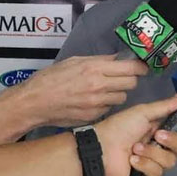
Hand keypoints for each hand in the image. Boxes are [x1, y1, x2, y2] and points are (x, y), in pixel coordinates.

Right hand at [17, 54, 148, 127]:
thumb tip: (118, 58)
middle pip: (131, 83)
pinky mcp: (92, 117)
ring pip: (122, 97)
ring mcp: (96, 103)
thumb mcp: (75, 61)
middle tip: (122, 78)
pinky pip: (109, 109)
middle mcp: (98, 86)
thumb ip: (99, 60)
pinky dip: (106, 104)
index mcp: (94, 69)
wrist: (34, 102)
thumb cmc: (51, 78)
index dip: (140, 67)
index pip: (131, 68)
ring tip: (105, 90)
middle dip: (129, 79)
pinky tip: (94, 100)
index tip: (142, 67)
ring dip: (118, 93)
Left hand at [94, 92, 176, 175]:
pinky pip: (156, 173)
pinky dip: (144, 164)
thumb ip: (165, 106)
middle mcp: (161, 147)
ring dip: (152, 152)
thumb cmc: (120, 126)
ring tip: (135, 148)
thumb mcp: (143, 112)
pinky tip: (132, 159)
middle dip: (173, 141)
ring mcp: (154, 163)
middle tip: (158, 135)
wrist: (101, 147)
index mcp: (162, 130)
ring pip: (169, 161)